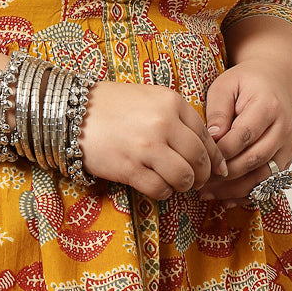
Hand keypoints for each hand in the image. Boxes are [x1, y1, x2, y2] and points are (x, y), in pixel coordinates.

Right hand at [77, 81, 227, 199]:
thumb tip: (205, 146)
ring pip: (184, 177)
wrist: (74, 112)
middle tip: (199, 181)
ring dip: (184, 185)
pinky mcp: (130, 168)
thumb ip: (177, 117)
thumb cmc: (113, 104)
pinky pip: (160, 189)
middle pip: (199, 159)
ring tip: (178, 183)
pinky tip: (158, 185)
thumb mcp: (151, 98)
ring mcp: (147, 147)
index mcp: (172, 103)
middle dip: (203, 175)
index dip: (214, 156)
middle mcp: (163, 123)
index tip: (217, 168)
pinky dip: (164, 192)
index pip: (206, 136)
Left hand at [201, 58, 291, 206]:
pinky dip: (248, 194)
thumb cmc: (247, 83)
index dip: (221, 151)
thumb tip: (212, 137)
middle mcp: (284, 128)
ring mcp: (289, 146)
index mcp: (268, 106)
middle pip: (255, 159)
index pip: (244, 135)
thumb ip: (218, 110)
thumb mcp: (226, 86)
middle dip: (226, 175)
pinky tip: (227, 199)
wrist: (277, 82)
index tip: (201, 159)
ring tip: (209, 194)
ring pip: (263, 176)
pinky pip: (269, 183)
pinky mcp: (287, 158)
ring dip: (235, 190)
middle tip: (199, 182)